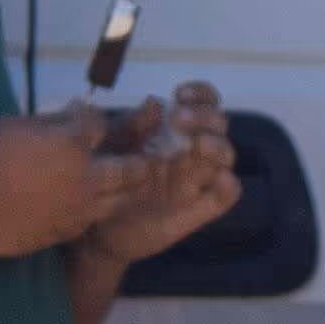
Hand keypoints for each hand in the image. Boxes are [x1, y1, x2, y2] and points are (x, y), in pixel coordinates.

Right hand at [0, 107, 154, 257]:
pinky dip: (100, 210)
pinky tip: (94, 205)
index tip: (87, 118)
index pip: (100, 124)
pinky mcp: (68, 230)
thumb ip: (53, 119)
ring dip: (129, 189)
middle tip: (145, 156)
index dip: (94, 118)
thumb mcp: (17, 125)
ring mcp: (79, 208)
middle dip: (140, 159)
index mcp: (71, 144)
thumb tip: (76, 109)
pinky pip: (94, 220)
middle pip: (131, 168)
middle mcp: (84, 177)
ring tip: (130, 184)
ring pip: (122, 200)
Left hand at [83, 85, 242, 264]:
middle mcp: (191, 151)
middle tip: (178, 119)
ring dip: (218, 146)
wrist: (97, 229)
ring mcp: (196, 180)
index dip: (199, 94)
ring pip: (225, 157)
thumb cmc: (105, 179)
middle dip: (204, 117)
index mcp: (175, 130)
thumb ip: (131, 126)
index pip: (202, 103)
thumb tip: (155, 102)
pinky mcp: (197, 210)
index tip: (179, 95)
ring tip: (198, 144)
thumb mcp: (111, 148)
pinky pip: (224, 197)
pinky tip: (218, 179)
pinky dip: (228, 186)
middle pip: (217, 126)